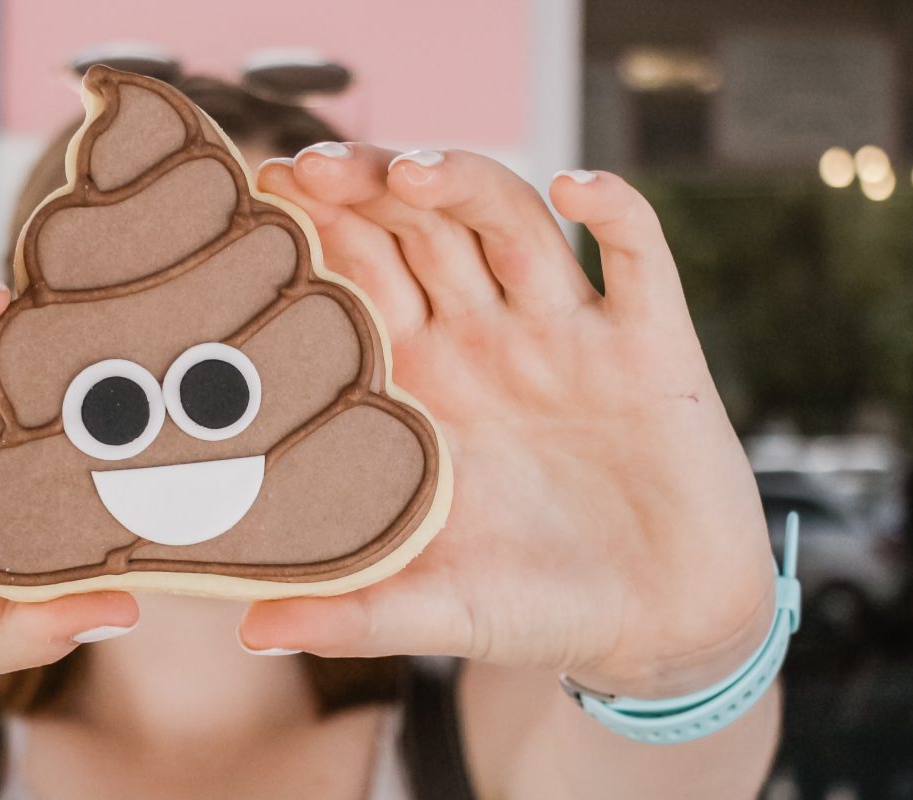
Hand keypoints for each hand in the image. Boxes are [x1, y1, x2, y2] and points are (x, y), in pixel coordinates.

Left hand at [239, 145, 775, 697]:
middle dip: (370, 187)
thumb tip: (250, 631)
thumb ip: (352, 614)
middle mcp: (488, 340)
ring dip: (466, 182)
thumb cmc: (537, 610)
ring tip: (414, 172)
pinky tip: (580, 188)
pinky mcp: (651, 346)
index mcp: (423, 383)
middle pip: (421, 229)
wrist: (662, 629)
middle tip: (316, 166)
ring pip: (512, 222)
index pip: (359, 277)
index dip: (318, 229)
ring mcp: (569, 335)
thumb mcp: (438, 610)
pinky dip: (616, 210)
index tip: (264, 193)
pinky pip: (640, 255)